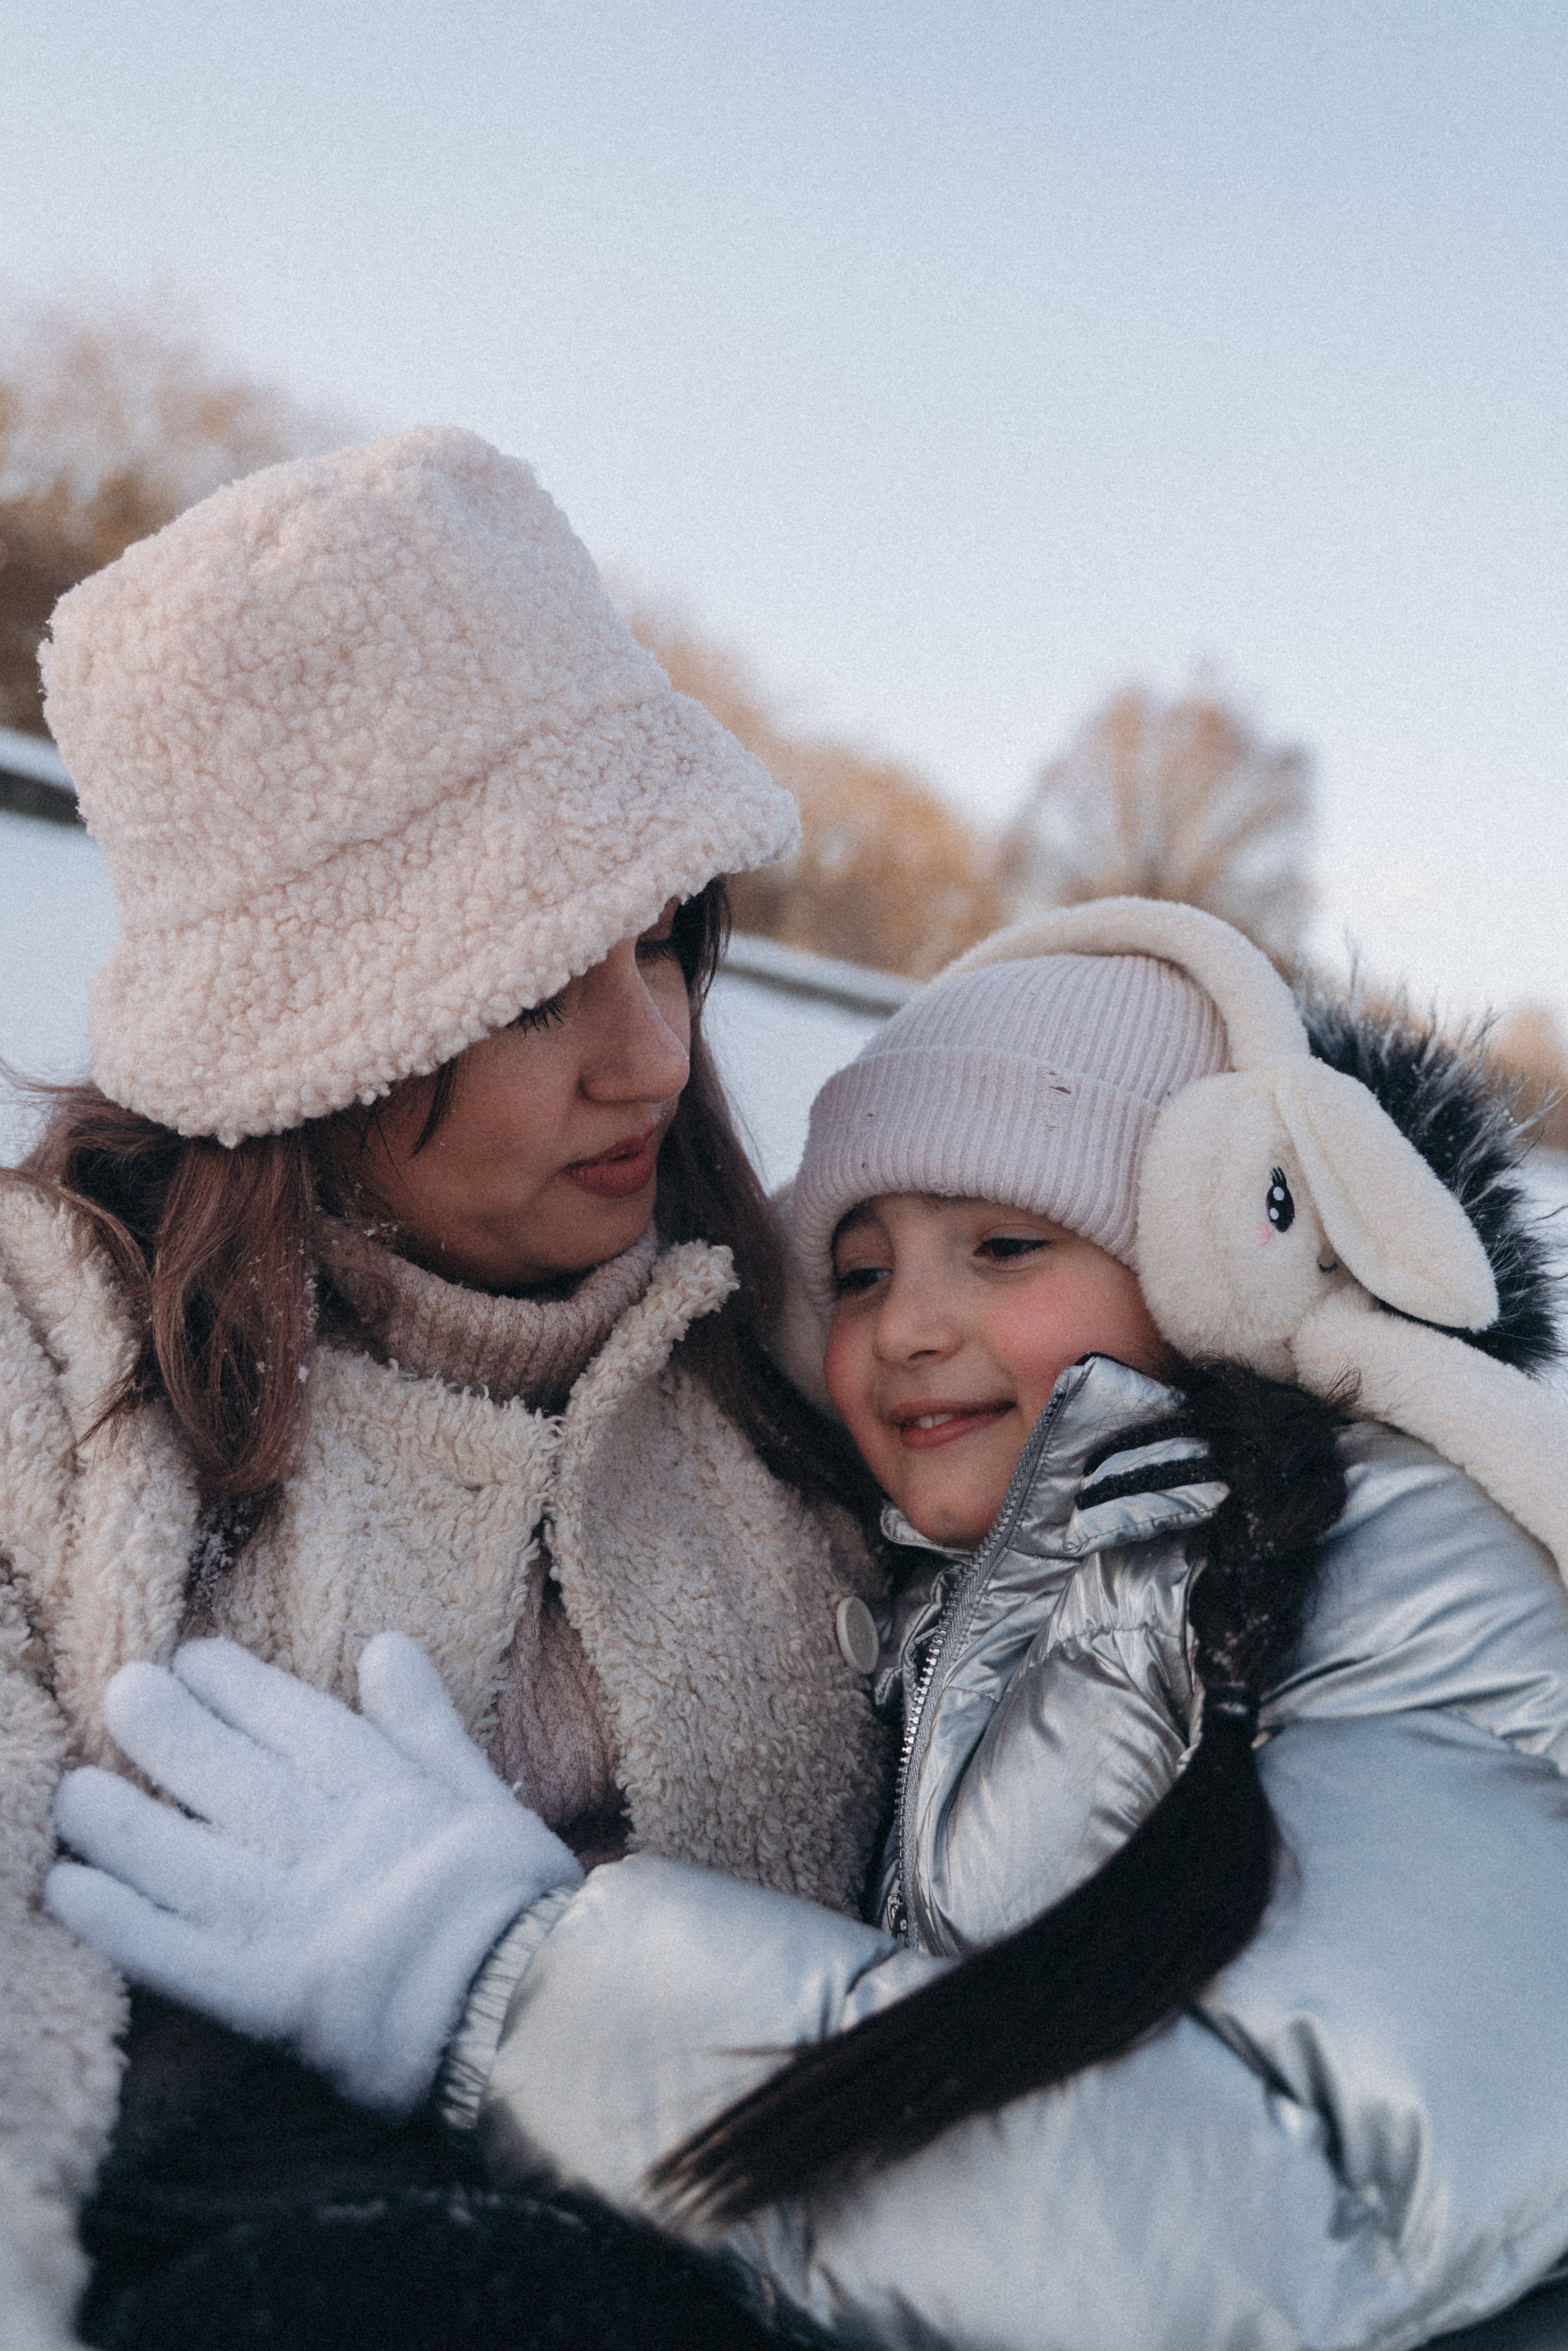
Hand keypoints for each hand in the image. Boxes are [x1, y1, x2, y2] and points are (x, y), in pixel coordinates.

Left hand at [45, 1634, 582, 2113]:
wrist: (539, 2019)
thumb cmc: (517, 1906)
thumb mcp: (482, 1798)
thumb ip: (427, 1726)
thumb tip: (384, 1646)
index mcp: (391, 1800)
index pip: (301, 1725)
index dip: (240, 1688)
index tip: (192, 1657)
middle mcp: (337, 1850)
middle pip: (236, 1781)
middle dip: (170, 1732)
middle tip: (121, 1688)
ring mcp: (302, 1925)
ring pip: (195, 1861)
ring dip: (124, 1824)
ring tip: (73, 1791)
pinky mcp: (275, 2002)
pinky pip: (184, 1959)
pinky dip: (123, 1925)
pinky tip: (71, 1892)